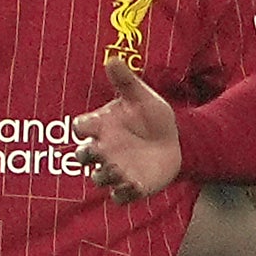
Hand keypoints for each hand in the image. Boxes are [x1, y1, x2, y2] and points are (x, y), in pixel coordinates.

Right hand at [72, 59, 182, 199]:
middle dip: (86, 155)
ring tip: (119, 170)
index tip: (90, 125)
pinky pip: (119, 197)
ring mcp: (116, 169)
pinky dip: (123, 194)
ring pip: (99, 178)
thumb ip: (125, 81)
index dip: (81, 128)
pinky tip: (135, 185)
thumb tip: (112, 59)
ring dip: (104, 175)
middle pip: (82, 156)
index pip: (80, 128)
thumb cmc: (152, 116)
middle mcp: (104, 150)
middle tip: (98, 151)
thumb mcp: (141, 96)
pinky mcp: (131, 186)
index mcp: (101, 126)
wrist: (176, 139)